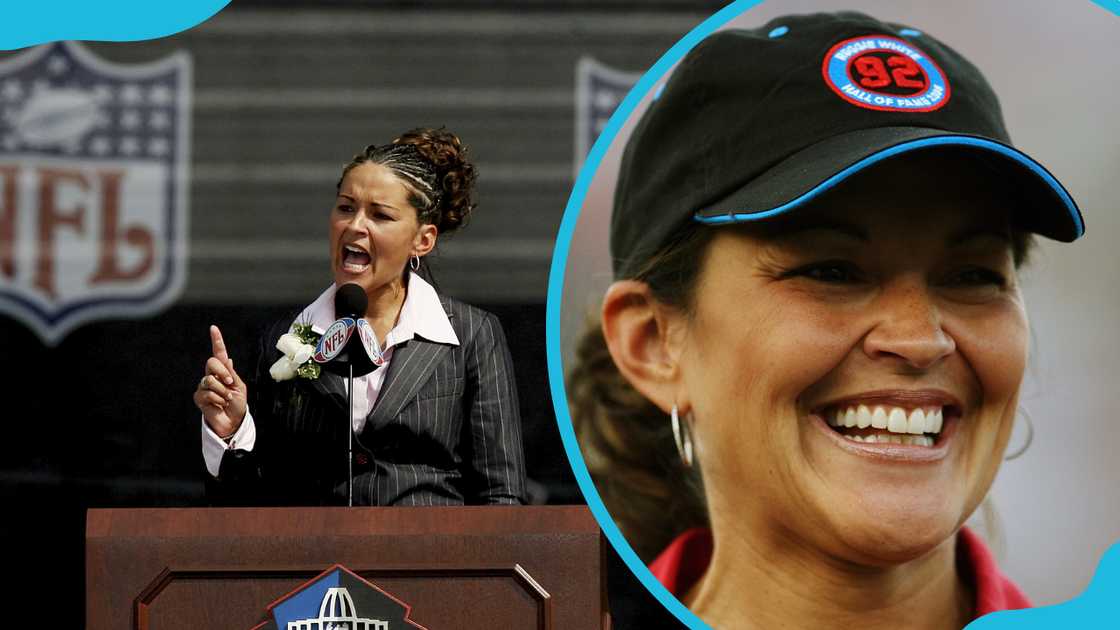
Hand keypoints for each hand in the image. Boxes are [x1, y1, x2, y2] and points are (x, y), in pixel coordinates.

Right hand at [192, 325, 247, 439]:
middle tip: (230, 383)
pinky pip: (206, 392)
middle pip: (212, 363)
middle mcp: (212, 376)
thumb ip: (231, 374)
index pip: (219, 353)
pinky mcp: (199, 397)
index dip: (216, 340)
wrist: (233, 421)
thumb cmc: (237, 404)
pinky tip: (219, 404)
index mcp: (224, 371)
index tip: (213, 328)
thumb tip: (228, 359)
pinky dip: (217, 399)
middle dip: (223, 372)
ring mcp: (204, 386)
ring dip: (222, 390)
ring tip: (226, 399)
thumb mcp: (239, 387)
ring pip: (210, 380)